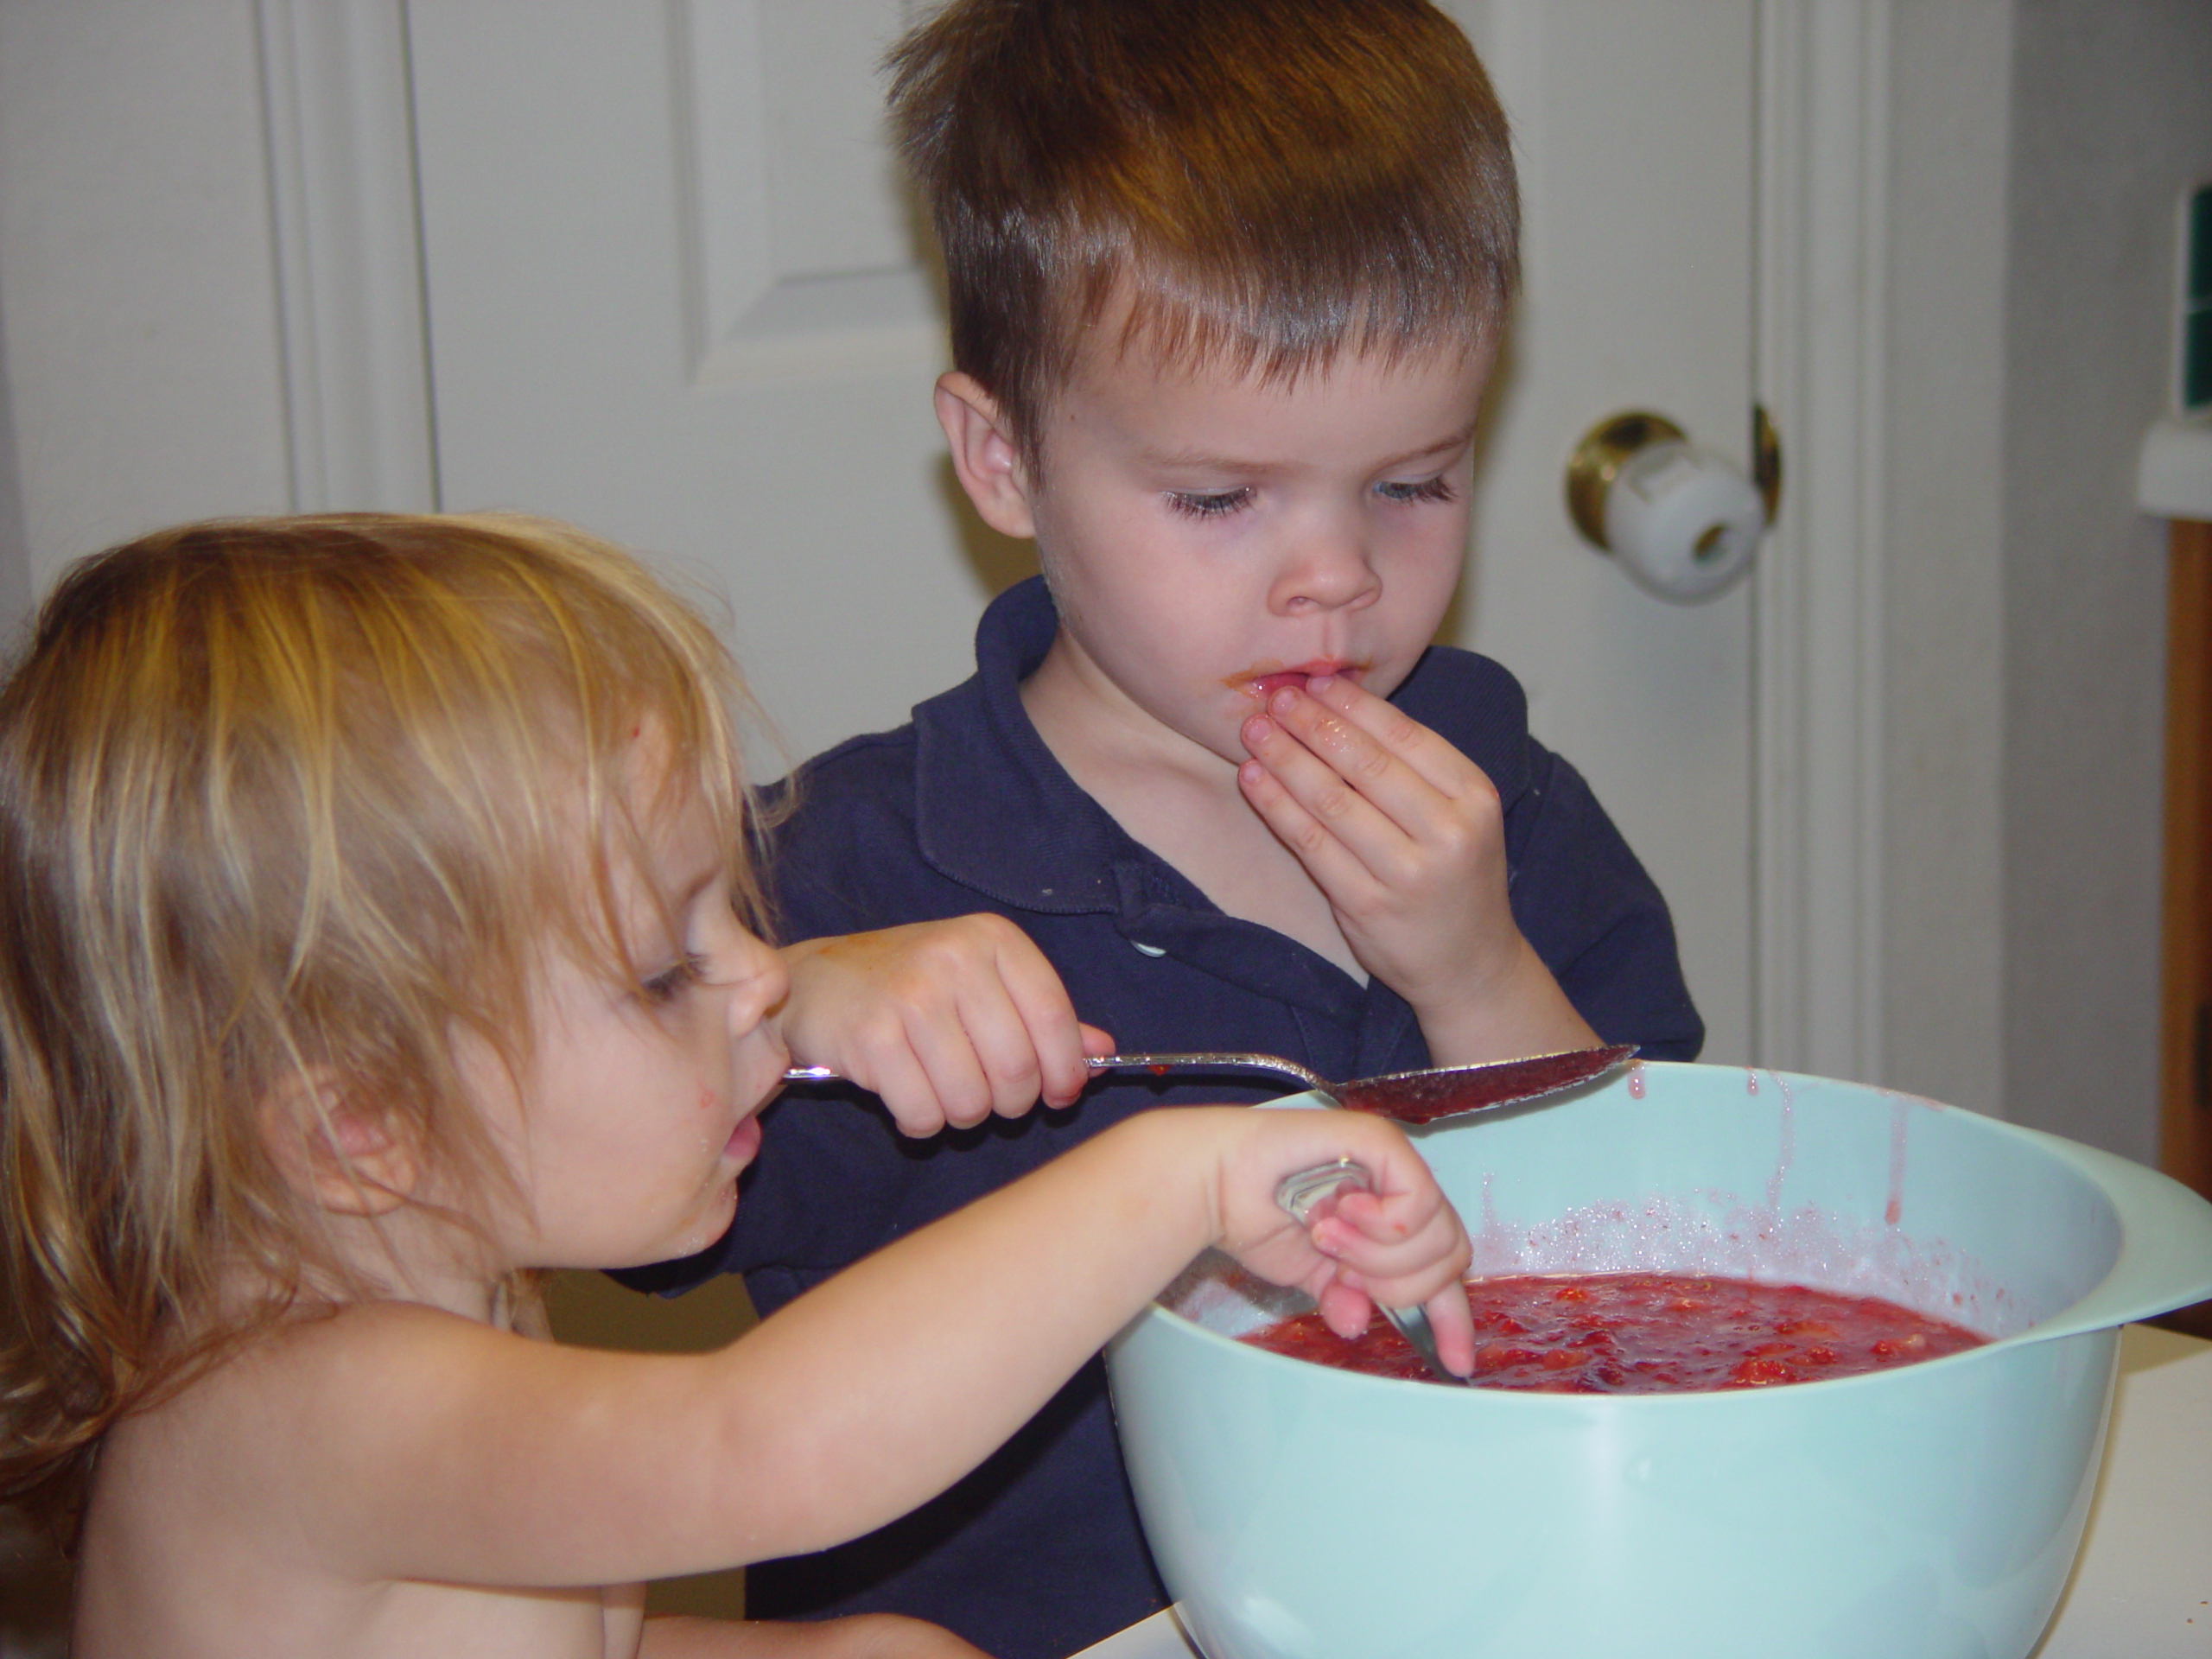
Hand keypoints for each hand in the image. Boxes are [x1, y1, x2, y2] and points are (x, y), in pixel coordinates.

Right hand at [776, 916, 1112, 1135]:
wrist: (816, 980)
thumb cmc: (910, 985)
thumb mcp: (980, 981)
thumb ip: (1041, 1015)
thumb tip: (1102, 1052)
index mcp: (992, 940)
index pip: (1055, 1018)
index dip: (1064, 1071)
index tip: (1057, 1093)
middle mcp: (954, 959)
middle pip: (1017, 1069)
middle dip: (1010, 1102)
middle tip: (990, 1098)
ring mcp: (910, 996)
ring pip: (973, 1100)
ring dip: (963, 1115)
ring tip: (944, 1092)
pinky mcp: (871, 1037)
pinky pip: (924, 1114)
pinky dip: (922, 1122)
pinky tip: (909, 1096)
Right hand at [1203, 1107, 1474, 1374]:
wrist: (1218, 1186)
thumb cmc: (1255, 1216)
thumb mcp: (1314, 1277)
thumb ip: (1346, 1298)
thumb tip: (1357, 1323)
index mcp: (1390, 1221)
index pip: (1445, 1271)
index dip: (1453, 1318)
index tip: (1455, 1361)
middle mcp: (1400, 1188)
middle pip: (1449, 1256)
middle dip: (1398, 1284)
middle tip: (1345, 1274)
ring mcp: (1394, 1162)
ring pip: (1436, 1235)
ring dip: (1377, 1255)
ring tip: (1328, 1238)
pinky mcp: (1382, 1142)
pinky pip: (1418, 1202)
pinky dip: (1381, 1224)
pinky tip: (1342, 1214)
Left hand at [1237, 675, 1596, 1063]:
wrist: (1470, 963)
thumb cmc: (1456, 878)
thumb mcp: (1462, 816)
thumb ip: (1414, 771)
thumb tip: (1338, 708)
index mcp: (1475, 797)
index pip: (1406, 737)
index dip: (1354, 705)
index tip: (1316, 681)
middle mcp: (1447, 832)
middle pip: (1366, 765)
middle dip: (1313, 724)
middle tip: (1276, 697)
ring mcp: (1406, 873)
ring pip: (1332, 801)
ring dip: (1286, 758)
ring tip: (1254, 730)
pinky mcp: (1367, 905)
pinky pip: (1311, 844)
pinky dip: (1277, 806)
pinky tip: (1254, 779)